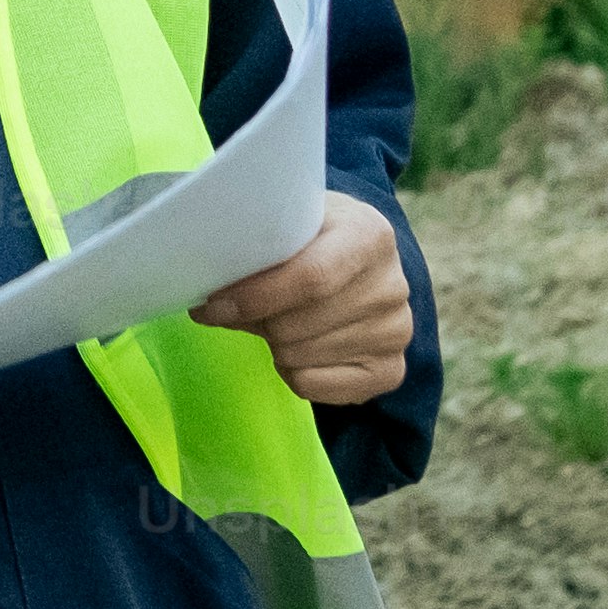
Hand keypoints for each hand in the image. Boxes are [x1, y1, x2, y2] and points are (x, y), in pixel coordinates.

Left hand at [193, 193, 425, 407]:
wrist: (360, 260)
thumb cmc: (314, 237)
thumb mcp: (291, 222)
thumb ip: (257, 247)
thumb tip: (210, 301)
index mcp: (371, 235)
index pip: (311, 278)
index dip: (255, 297)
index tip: (212, 305)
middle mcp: (393, 286)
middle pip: (296, 325)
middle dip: (256, 322)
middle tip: (241, 309)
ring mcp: (396, 332)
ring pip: (299, 357)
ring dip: (273, 344)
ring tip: (280, 320)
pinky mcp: (390, 371)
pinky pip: (312, 386)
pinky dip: (291, 371)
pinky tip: (301, 345)